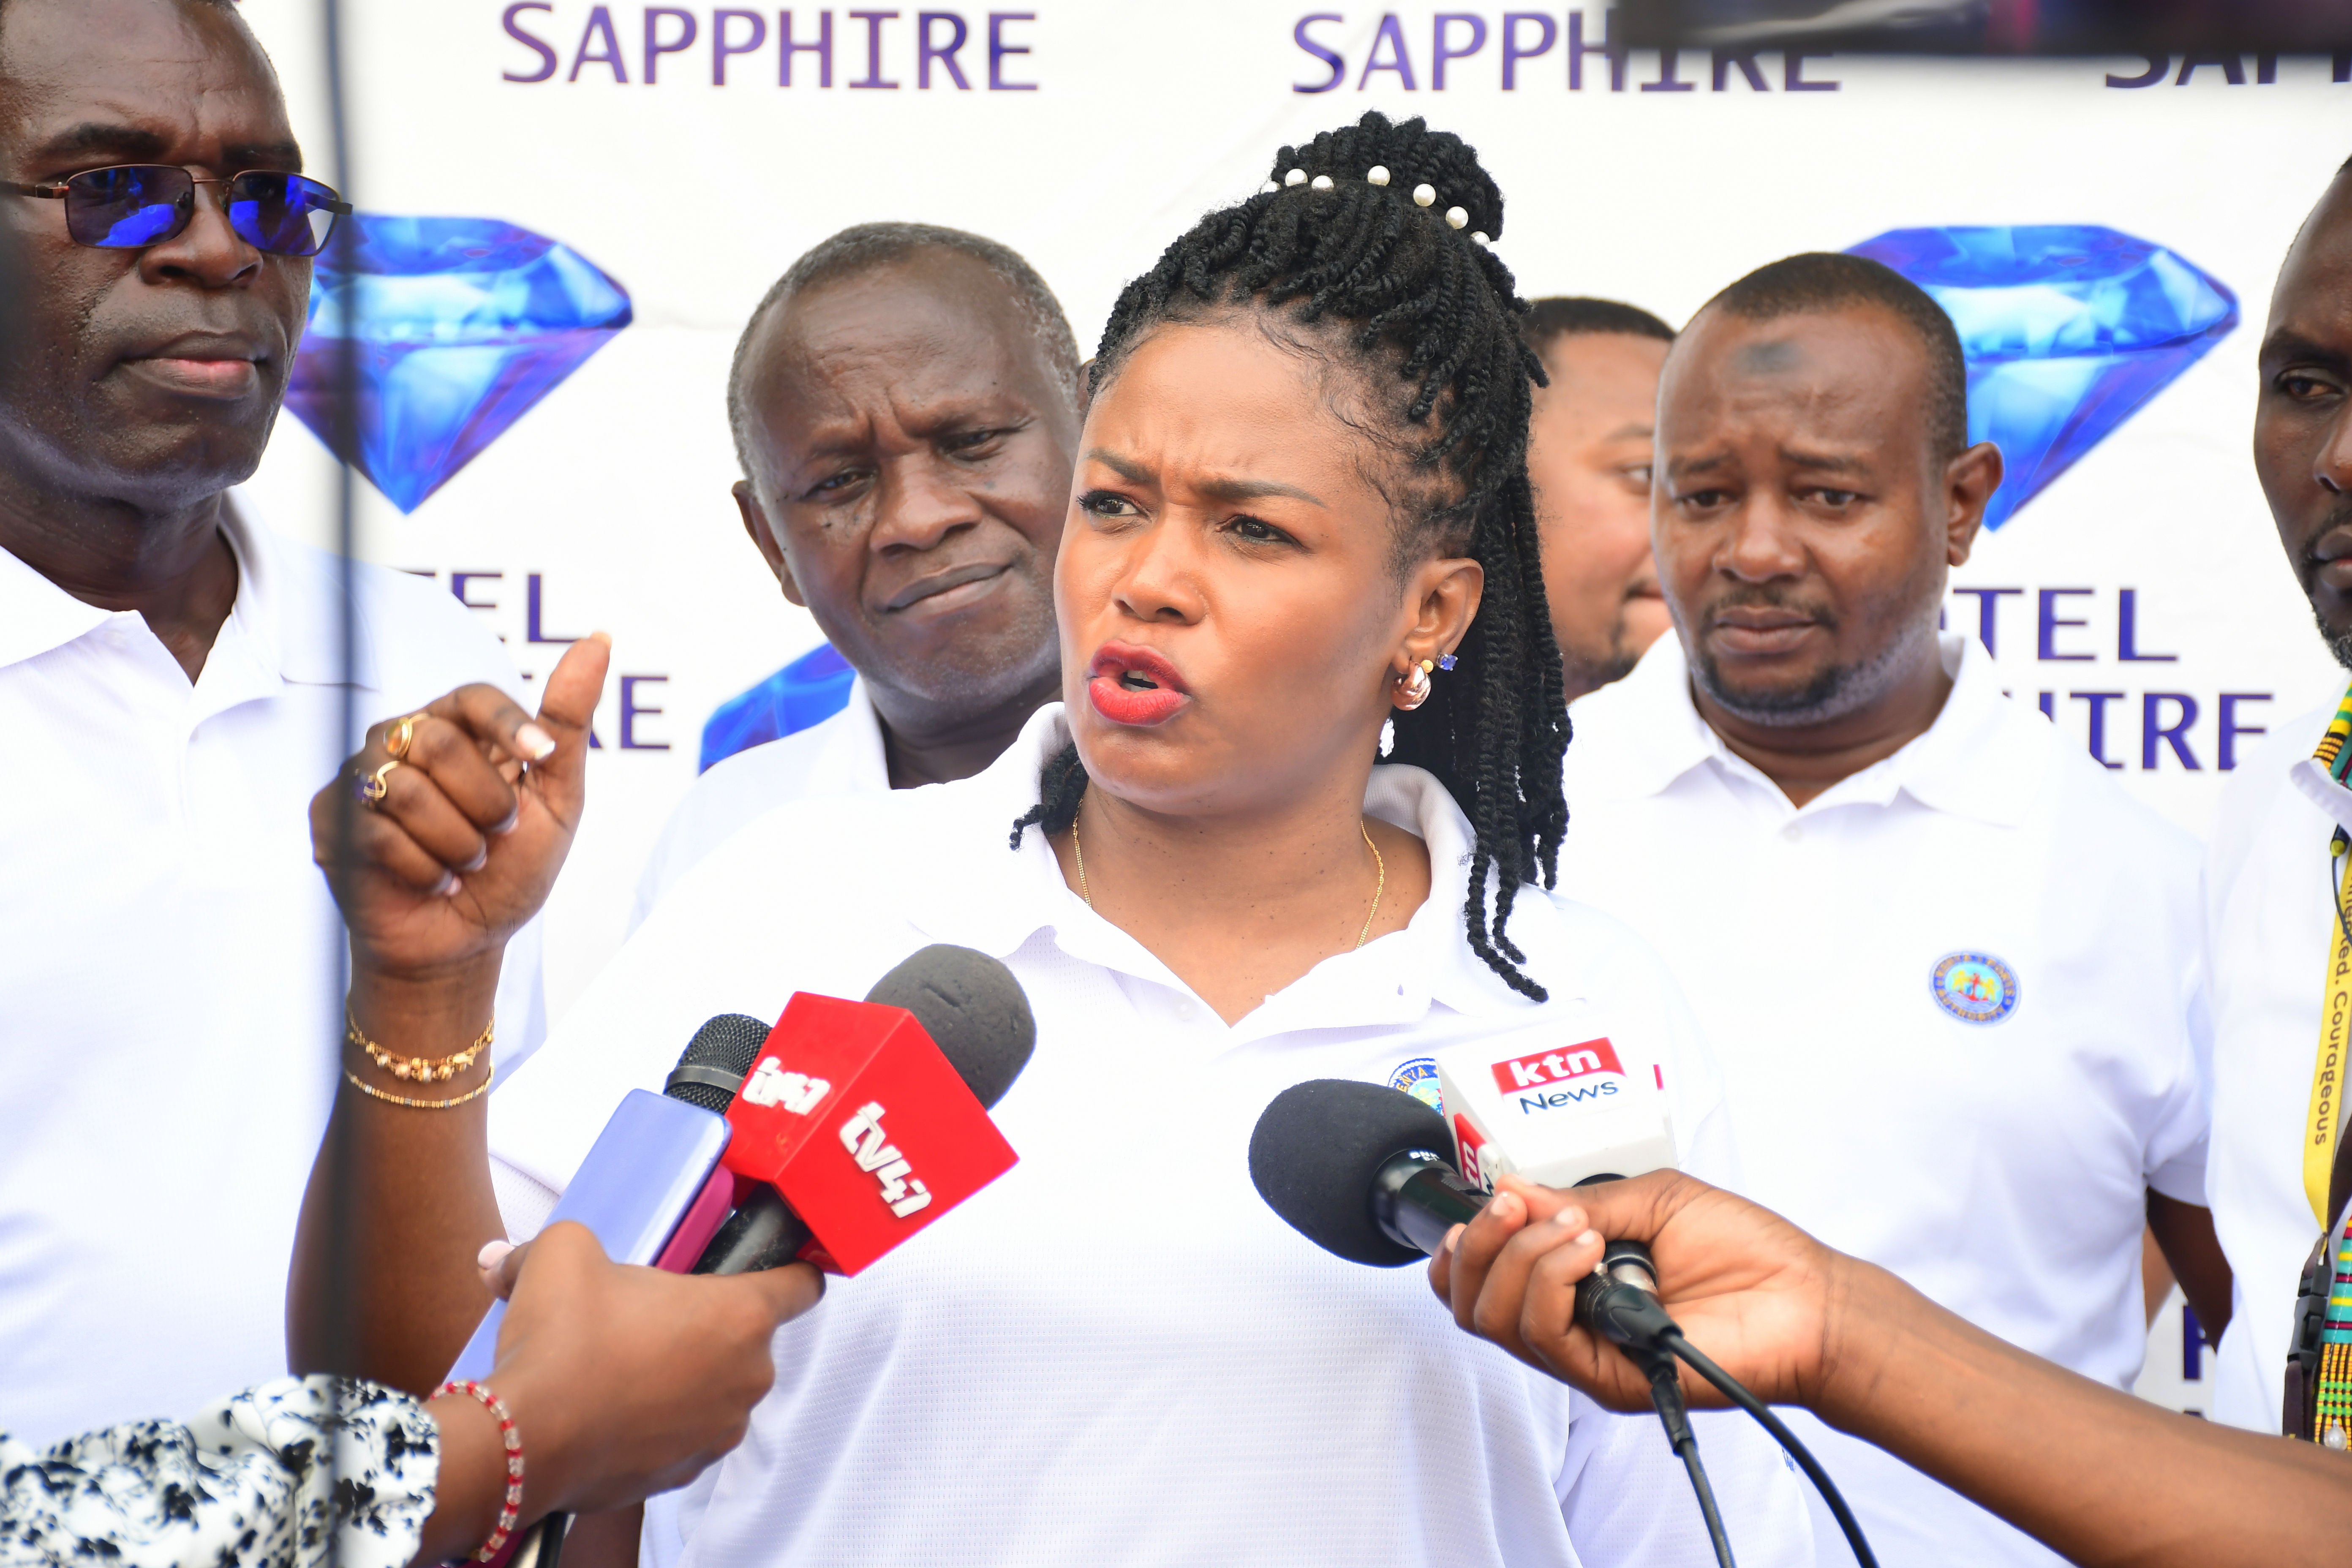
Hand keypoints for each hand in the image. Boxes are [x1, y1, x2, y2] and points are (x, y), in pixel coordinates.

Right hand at [310, 636, 607, 983]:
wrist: (466, 940)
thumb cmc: (511, 866)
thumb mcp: (557, 798)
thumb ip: (567, 721)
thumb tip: (598, 639)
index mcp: (455, 727)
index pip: (475, 697)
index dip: (511, 726)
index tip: (544, 758)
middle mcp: (402, 740)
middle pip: (441, 744)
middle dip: (487, 805)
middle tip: (496, 836)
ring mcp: (361, 778)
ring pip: (408, 792)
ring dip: (458, 843)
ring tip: (466, 862)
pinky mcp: (332, 822)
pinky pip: (378, 835)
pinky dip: (426, 870)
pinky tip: (436, 881)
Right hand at [477, 1223, 823, 1515]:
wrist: (526, 1441)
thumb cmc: (563, 1344)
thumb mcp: (565, 1253)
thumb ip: (568, 1242)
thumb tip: (506, 1259)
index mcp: (741, 1315)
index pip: (801, 1286)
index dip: (790, 1271)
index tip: (777, 1268)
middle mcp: (747, 1376)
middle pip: (745, 1337)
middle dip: (705, 1325)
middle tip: (650, 1317)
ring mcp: (720, 1430)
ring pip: (715, 1387)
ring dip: (683, 1375)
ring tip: (622, 1364)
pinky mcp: (686, 1471)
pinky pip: (686, 1432)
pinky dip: (661, 1421)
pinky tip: (615, 1407)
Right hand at [1428, 1170, 1847, 1414]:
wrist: (1806, 1303)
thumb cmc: (1748, 1252)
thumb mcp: (1654, 1199)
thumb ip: (1578, 1199)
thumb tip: (1510, 1186)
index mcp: (1573, 1281)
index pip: (1481, 1279)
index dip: (1465, 1244)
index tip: (1494, 1203)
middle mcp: (1569, 1321)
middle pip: (1471, 1303)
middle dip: (1479, 1246)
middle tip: (1516, 1208)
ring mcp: (1585, 1354)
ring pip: (1499, 1320)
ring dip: (1524, 1258)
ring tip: (1579, 1229)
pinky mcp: (1608, 1379)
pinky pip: (1547, 1337)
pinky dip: (1554, 1281)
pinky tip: (1591, 1251)